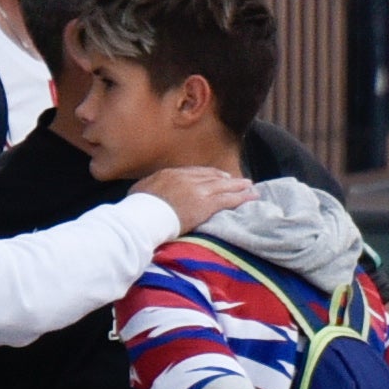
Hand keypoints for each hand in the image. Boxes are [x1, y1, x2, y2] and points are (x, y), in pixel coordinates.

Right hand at [133, 167, 257, 232]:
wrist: (143, 216)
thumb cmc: (137, 208)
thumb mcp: (140, 190)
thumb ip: (150, 189)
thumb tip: (148, 193)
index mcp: (171, 174)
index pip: (194, 172)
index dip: (209, 175)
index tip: (217, 177)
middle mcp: (186, 178)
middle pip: (211, 176)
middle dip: (226, 180)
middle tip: (238, 181)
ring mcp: (197, 190)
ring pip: (223, 186)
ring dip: (239, 187)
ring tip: (251, 187)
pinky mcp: (205, 205)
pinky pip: (228, 199)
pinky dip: (241, 197)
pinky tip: (251, 197)